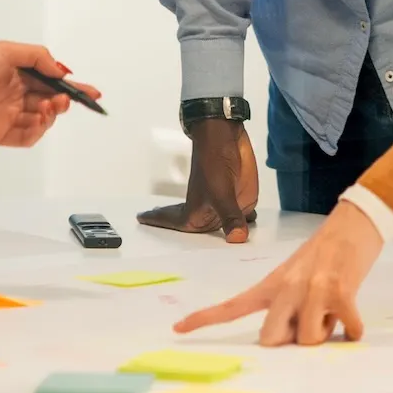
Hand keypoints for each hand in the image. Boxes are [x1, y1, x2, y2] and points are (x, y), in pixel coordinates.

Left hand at [0, 41, 83, 145]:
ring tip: (47, 108)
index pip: (53, 84)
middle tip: (63, 100)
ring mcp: (9, 117)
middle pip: (51, 103)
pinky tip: (38, 121)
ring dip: (51, 116)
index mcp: (21, 77)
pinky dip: (37, 131)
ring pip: (42, 121)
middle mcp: (18, 97)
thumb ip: (38, 58)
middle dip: (63, 102)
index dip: (74, 89)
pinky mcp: (0, 135)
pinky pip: (26, 137)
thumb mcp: (7, 51)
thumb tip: (61, 72)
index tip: (93, 93)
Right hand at [137, 118, 258, 242]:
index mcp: (194, 214)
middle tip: (193, 256)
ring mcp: (225, 205)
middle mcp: (208, 212)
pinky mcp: (241, 198)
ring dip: (224, 236)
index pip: (175, 225)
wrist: (227, 136)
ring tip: (222, 249)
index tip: (144, 222)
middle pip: (201, 234)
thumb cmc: (213, 161)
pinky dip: (245, 225)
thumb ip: (230, 217)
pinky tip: (248, 231)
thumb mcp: (221, 193)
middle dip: (198, 243)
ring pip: (223, 228)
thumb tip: (236, 239)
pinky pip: (243, 218)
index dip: (162, 226)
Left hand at [174, 200, 383, 344]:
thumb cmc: (324, 254)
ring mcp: (314, 288)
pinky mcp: (341, 291)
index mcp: (271, 284)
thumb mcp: (295, 276)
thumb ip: (286, 307)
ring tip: (333, 313)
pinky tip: (354, 324)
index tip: (177, 329)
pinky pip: (345, 329)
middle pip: (271, 338)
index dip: (204, 319)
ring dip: (324, 334)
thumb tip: (290, 343)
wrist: (353, 223)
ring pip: (308, 339)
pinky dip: (351, 332)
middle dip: (289, 344)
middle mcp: (287, 286)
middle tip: (309, 325)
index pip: (233, 305)